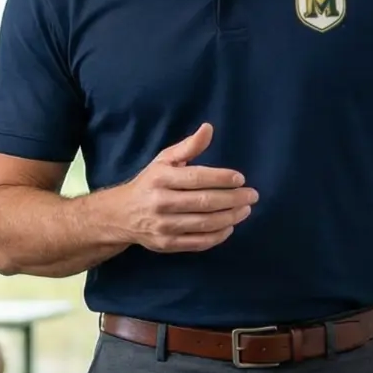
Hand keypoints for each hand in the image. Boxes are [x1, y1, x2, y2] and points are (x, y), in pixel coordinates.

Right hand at [115, 124, 257, 252]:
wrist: (120, 215)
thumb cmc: (149, 183)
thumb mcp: (164, 161)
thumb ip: (188, 146)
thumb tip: (209, 128)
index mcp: (161, 178)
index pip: (196, 178)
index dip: (221, 178)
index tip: (240, 179)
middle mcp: (160, 202)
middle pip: (204, 202)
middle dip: (233, 199)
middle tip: (252, 195)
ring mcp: (163, 225)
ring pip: (204, 223)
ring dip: (230, 217)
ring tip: (245, 210)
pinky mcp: (167, 244)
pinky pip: (198, 242)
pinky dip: (218, 236)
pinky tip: (230, 226)